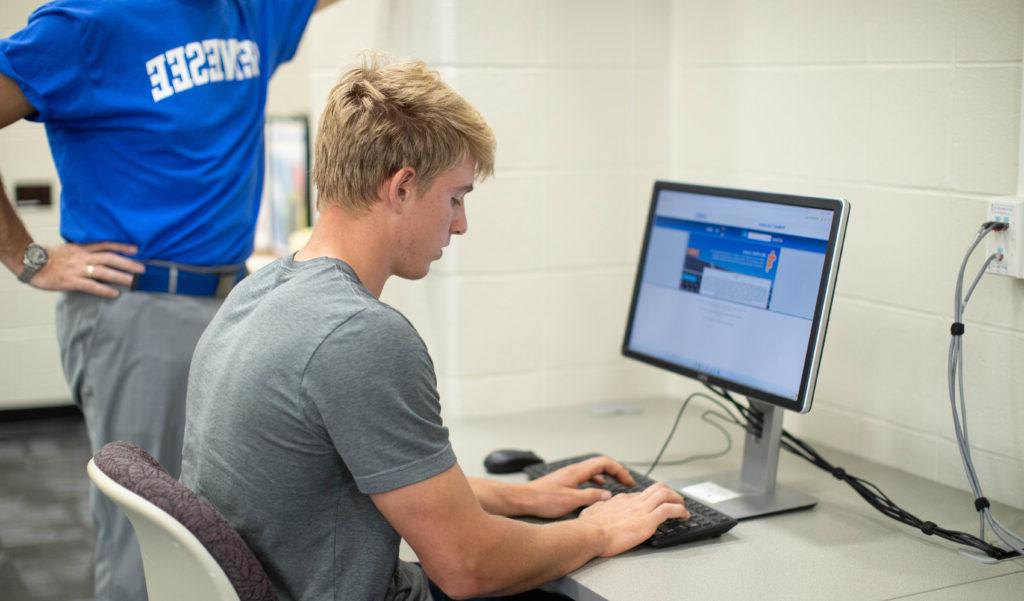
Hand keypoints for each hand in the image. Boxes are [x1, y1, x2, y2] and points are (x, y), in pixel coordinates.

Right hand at [29, 242, 144, 297]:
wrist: (30, 263)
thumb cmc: (50, 258)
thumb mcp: (69, 250)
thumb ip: (84, 252)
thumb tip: (99, 257)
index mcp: (81, 248)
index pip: (106, 245)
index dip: (122, 246)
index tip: (136, 249)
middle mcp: (82, 257)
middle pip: (109, 258)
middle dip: (127, 263)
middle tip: (142, 269)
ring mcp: (77, 269)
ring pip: (103, 272)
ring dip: (120, 276)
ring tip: (133, 281)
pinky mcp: (71, 281)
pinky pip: (91, 286)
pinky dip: (104, 290)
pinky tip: (114, 294)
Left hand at [522, 456, 638, 518]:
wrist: (524, 499)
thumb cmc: (543, 500)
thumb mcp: (571, 501)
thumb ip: (591, 497)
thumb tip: (609, 495)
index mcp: (578, 471)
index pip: (605, 462)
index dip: (620, 470)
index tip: (629, 482)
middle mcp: (575, 469)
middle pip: (601, 464)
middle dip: (617, 471)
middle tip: (628, 482)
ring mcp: (570, 474)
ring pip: (594, 470)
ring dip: (608, 475)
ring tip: (617, 485)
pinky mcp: (565, 481)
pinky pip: (587, 476)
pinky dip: (597, 480)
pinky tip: (598, 489)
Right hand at [579, 482, 688, 556]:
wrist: (590, 534)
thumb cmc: (587, 527)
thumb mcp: (592, 511)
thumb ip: (600, 507)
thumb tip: (600, 506)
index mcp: (621, 500)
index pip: (642, 494)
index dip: (651, 498)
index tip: (655, 504)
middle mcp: (634, 501)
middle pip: (657, 488)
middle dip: (670, 493)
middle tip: (675, 500)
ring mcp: (642, 510)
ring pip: (667, 495)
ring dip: (678, 500)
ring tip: (684, 508)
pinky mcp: (648, 521)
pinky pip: (670, 510)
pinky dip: (681, 511)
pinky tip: (685, 516)